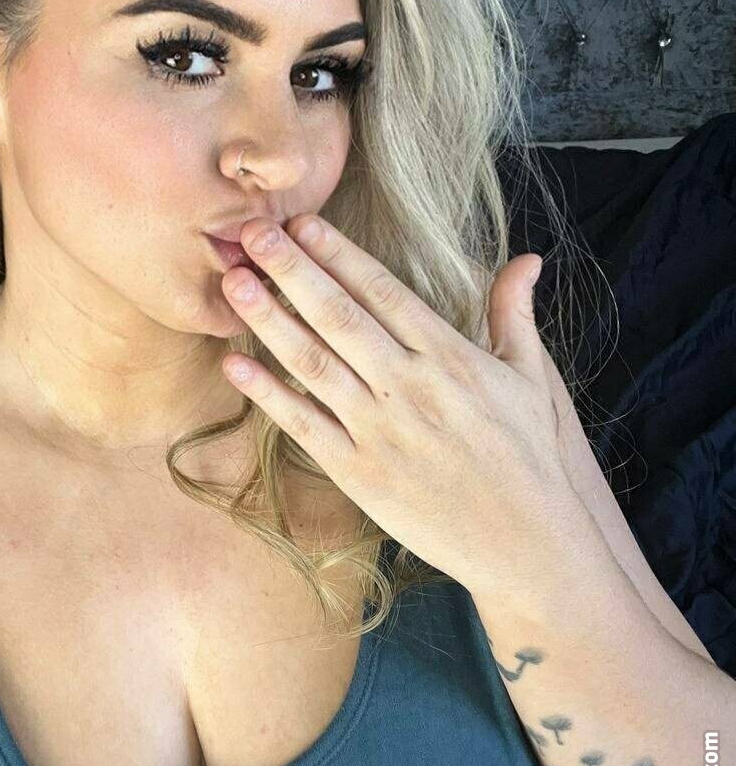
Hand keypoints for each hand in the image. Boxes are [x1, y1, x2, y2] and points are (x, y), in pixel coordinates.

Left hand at [219, 214, 584, 591]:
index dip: (338, 254)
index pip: (382, 291)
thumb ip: (514, 313)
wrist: (528, 542)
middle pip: (338, 316)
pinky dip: (268, 394)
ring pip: (313, 363)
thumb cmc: (530, 456)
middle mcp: (410, 386)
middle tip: (250, 232)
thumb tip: (526, 258)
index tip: (302, 223)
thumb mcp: (531, 378)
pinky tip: (235, 364)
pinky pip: (305, 426)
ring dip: (269, 320)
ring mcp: (381, 431)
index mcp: (449, 357)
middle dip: (291, 270)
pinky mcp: (360, 474)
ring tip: (233, 282)